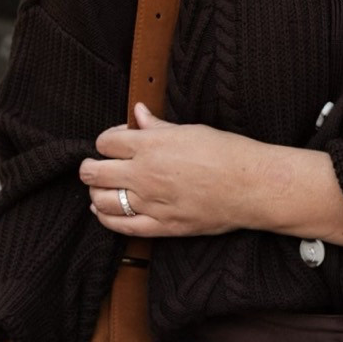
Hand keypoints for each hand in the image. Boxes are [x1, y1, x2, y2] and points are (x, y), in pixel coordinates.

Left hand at [79, 101, 263, 236]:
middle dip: (89, 167)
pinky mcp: (162, 226)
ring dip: (94, 192)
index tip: (114, 142)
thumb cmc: (227, 153)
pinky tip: (102, 211)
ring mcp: (151, 203)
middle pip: (94, 172)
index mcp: (150, 146)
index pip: (105, 142)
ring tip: (100, 187)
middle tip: (93, 166)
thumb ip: (158, 126)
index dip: (106, 140)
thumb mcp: (190, 130)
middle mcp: (144, 175)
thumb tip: (139, 115)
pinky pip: (121, 226)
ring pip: (101, 200)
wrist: (252, 186)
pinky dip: (106, 219)